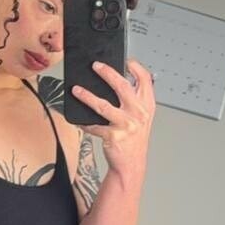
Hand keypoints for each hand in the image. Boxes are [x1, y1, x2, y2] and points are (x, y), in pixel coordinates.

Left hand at [71, 58, 154, 179]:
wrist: (132, 164)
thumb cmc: (135, 139)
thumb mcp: (143, 117)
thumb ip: (136, 99)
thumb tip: (119, 79)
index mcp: (147, 106)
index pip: (145, 80)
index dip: (135, 67)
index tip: (126, 60)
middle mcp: (139, 113)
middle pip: (122, 86)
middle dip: (107, 73)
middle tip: (95, 66)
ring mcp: (126, 125)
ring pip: (103, 105)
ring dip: (87, 96)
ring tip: (76, 90)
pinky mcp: (113, 135)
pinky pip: (94, 126)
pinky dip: (84, 122)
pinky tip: (77, 119)